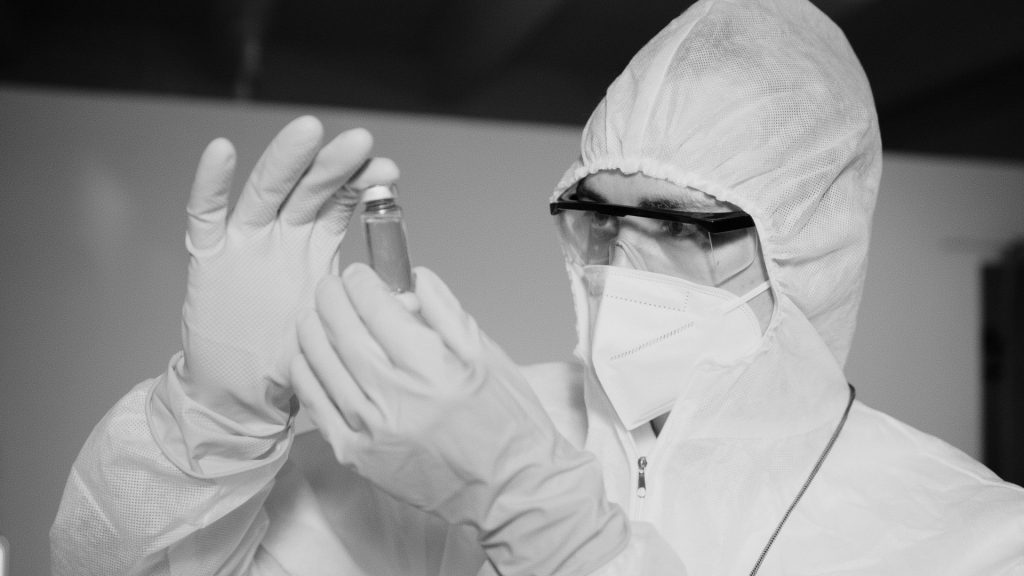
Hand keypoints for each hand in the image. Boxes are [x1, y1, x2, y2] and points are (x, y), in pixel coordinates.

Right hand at [178, 116, 398, 426]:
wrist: (241, 391)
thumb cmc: (293, 356)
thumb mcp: (337, 325)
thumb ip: (366, 305)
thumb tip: (417, 298)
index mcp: (316, 246)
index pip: (342, 203)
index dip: (363, 183)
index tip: (390, 170)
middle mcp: (282, 235)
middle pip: (309, 189)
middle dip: (334, 164)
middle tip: (359, 140)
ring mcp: (245, 242)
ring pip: (266, 192)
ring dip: (286, 161)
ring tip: (308, 131)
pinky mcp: (209, 257)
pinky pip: (206, 216)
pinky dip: (211, 184)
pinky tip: (222, 151)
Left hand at [292, 264, 628, 574]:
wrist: (509, 490)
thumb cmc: (507, 423)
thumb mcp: (488, 355)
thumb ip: (446, 313)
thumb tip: (412, 279)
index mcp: (434, 368)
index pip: (379, 310)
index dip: (362, 284)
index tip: (359, 274)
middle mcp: (397, 399)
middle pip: (344, 334)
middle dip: (330, 300)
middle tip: (329, 284)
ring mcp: (372, 431)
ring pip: (324, 367)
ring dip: (311, 331)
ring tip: (312, 312)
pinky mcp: (358, 458)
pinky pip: (318, 409)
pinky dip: (307, 376)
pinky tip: (306, 357)